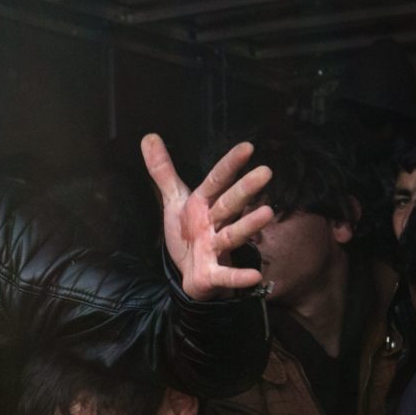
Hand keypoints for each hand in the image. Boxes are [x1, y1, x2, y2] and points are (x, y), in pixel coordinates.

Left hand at [143, 134, 273, 298]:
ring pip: (232, 235)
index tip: (247, 147)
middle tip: (266, 172)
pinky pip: (225, 275)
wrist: (187, 274)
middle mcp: (213, 223)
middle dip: (245, 190)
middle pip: (229, 204)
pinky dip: (238, 277)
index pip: (216, 181)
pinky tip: (255, 277)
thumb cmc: (187, 233)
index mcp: (203, 204)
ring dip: (249, 226)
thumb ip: (163, 171)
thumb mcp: (173, 200)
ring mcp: (214, 248)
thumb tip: (148, 137)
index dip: (230, 165)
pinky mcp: (212, 273)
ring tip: (267, 213)